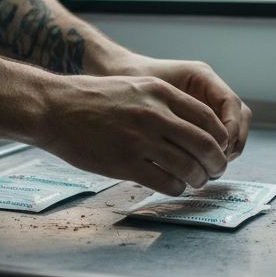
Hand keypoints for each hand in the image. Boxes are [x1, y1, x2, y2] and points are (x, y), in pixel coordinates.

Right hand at [38, 74, 229, 196]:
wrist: (55, 108)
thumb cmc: (92, 99)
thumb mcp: (135, 88)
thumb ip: (163, 104)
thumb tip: (192, 128)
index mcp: (160, 93)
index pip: (207, 118)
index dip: (220, 138)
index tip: (220, 148)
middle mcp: (155, 114)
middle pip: (205, 144)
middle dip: (216, 162)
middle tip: (216, 170)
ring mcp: (140, 140)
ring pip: (188, 167)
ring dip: (198, 178)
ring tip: (196, 181)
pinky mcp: (125, 163)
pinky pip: (165, 182)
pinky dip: (176, 188)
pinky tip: (174, 187)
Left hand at [116, 56, 251, 160]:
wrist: (117, 73)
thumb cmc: (130, 79)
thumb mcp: (150, 93)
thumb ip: (173, 114)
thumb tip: (198, 145)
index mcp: (202, 76)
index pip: (232, 104)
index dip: (231, 129)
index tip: (219, 149)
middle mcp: (209, 88)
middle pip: (239, 117)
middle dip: (232, 143)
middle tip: (215, 164)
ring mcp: (206, 102)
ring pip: (232, 129)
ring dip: (226, 150)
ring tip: (208, 168)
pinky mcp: (199, 117)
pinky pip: (217, 136)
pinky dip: (214, 151)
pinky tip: (198, 165)